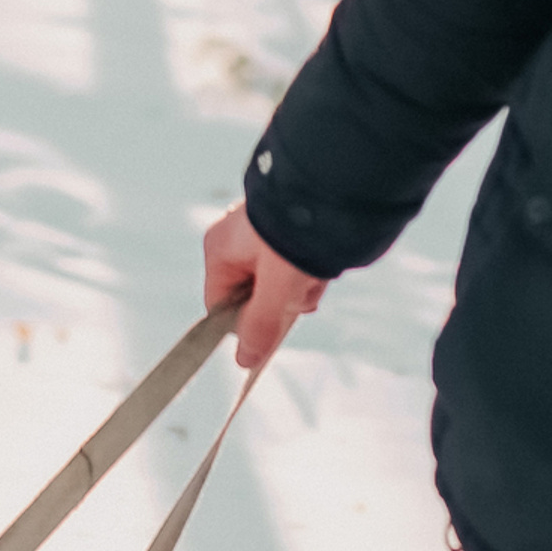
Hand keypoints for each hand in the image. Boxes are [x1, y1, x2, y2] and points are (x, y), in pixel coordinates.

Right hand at [203, 202, 326, 370]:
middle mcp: (236, 239)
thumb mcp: (278, 289)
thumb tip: (244, 361)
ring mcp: (261, 232)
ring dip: (301, 286)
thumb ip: (260, 326)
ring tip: (316, 272)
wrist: (332, 189)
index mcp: (219, 249)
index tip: (270, 329)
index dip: (245, 323)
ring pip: (278, 282)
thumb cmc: (295, 238)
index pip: (219, 306)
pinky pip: (295, 263)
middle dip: (282, 301)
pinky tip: (323, 263)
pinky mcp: (287, 228)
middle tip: (300, 291)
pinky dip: (311, 269)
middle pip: (253, 296)